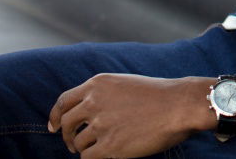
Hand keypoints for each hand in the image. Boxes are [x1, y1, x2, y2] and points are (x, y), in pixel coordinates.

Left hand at [48, 74, 211, 158]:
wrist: (181, 105)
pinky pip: (87, 157)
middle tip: (73, 143)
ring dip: (84, 148)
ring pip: (77, 143)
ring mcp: (100, 124)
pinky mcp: (109, 145)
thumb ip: (103, 94)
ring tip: (99, 148)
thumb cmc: (160, 95)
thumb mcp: (125, 84)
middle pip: (65, 124)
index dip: (55, 116)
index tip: (54, 126)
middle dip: (66, 136)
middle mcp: (94, 102)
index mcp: (98, 84)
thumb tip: (86, 113)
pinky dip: (94, 158)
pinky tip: (107, 153)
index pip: (63, 102)